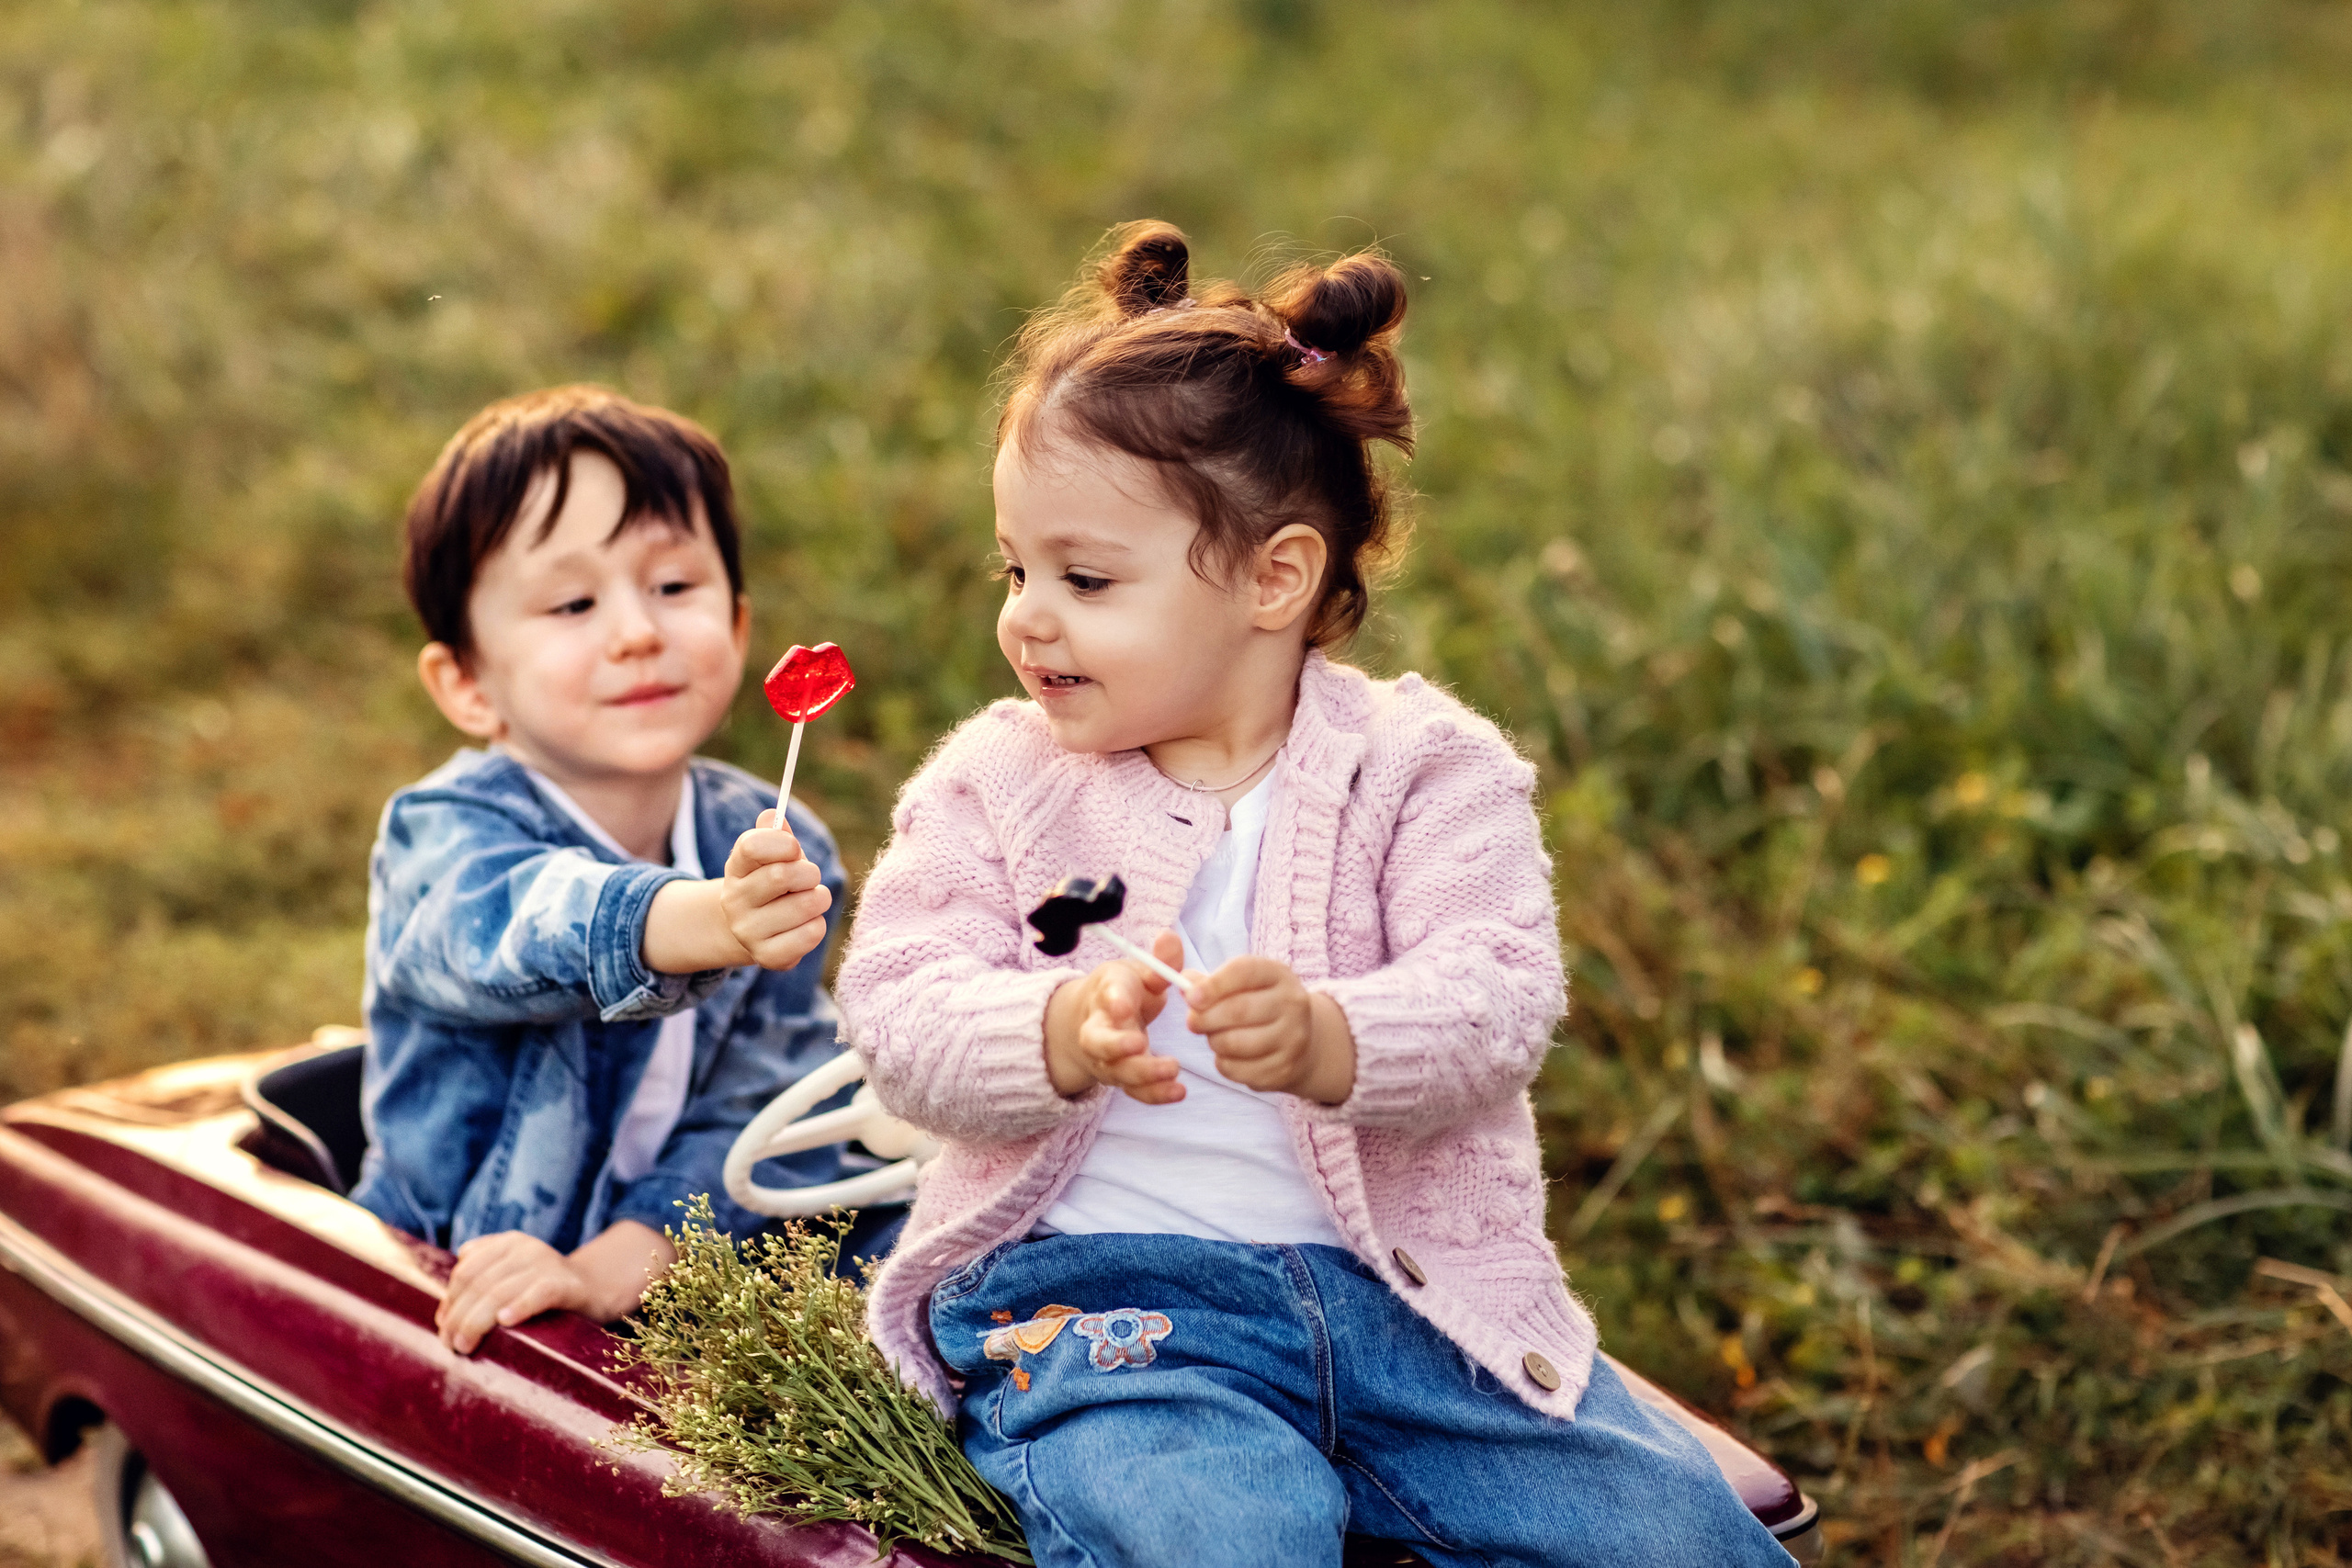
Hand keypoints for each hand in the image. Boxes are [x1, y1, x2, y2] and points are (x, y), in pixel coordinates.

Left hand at [436, 1221, 677, 1353]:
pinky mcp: (567, 1284)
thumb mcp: (513, 1275)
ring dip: (476, 1322)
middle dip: (458, 1316)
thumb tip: (449, 1294)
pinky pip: (539, 1293)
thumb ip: (484, 1275)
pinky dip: (520, 1307)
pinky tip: (505, 1322)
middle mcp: (526, 1248)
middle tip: (450, 1344)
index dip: (450, 1300)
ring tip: (464, 1346)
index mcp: (509, 1243)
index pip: (466, 1270)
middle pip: (479, 1283)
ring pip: (500, 1291)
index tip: (442, 1327)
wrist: (596, 1291)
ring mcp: (548, 1263)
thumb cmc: (544, 1291)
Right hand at [719, 809, 832, 969]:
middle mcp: (734, 900)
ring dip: (819, 898)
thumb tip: (772, 815)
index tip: (794, 848)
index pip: (751, 846)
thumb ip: (775, 834)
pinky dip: (818, 925)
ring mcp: (748, 931)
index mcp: (736, 867)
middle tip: (811, 877)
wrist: (751, 929)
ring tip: (811, 900)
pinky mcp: (767, 956)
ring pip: (805, 905)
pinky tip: (807, 923)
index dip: (782, 842)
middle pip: (783, 875)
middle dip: (809, 872)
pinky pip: (810, 934)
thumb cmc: (771, 882)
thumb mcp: (771, 856)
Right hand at [1043, 930, 1185, 1103]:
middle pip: (1098, 1042)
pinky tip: (1178, 1092)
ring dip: (1143, 1074)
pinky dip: (1155, 1095)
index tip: (1124, 1005)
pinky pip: (1135, 1091)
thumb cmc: (1125, 991)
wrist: (1097, 1021)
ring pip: (1117, 1071)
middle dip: (1116, 1046)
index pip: (1106, 995)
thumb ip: (1159, 961)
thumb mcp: (1140, 971)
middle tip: (1140, 1044)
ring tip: (1172, 1069)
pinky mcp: (1122, 1078)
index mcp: (1107, 993)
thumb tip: (1169, 937)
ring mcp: (1108, 1058)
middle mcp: (1100, 1029)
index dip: (1114, 1001)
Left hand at [1189, 956, 1356, 1103]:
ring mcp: (1292, 1039)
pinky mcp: (1284, 1069)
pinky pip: (1237, 1070)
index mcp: (1279, 974)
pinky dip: (1224, 1064)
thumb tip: (1182, 982)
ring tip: (1215, 1037)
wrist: (1303, 1041)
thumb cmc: (1259, 1005)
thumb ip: (1209, 982)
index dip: (1213, 984)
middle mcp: (1292, 1003)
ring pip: (1235, 1043)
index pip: (1245, 971)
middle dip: (1205, 1018)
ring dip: (1214, 1042)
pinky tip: (1230, 1055)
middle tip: (1192, 1022)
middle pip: (1238, 1010)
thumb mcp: (1242, 985)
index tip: (1191, 997)